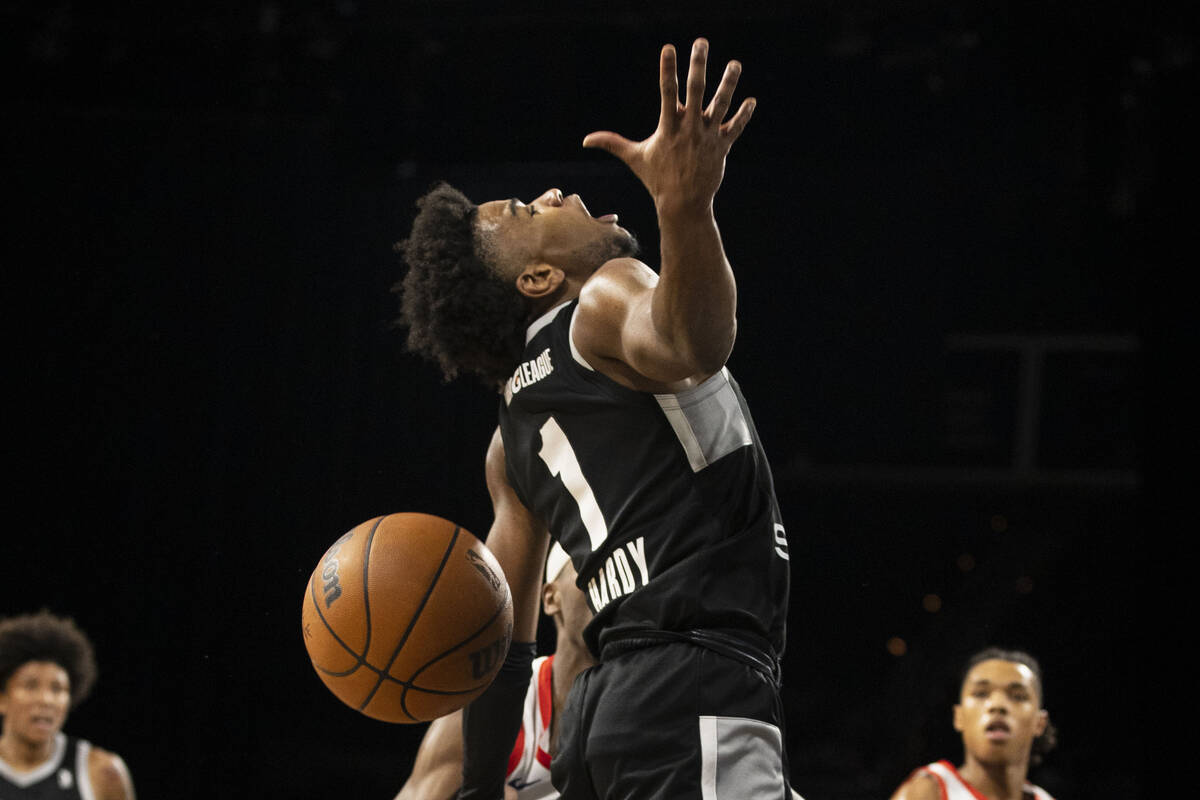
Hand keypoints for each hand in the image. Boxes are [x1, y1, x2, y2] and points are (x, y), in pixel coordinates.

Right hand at [582, 38, 754, 213]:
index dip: (667, 69)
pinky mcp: (722, 147)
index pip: (667, 92)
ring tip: (735, 64)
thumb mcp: (634, 158)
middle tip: (701, 43)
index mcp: (668, 128)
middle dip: (698, 65)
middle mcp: (689, 129)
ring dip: (728, 83)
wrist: (682, 204)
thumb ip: (612, 143)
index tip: (669, 48)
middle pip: (695, 91)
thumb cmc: (657, 180)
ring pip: (720, 105)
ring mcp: (707, 137)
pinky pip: (735, 128)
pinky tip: (751, 100)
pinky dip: (744, 115)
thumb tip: (586, 140)